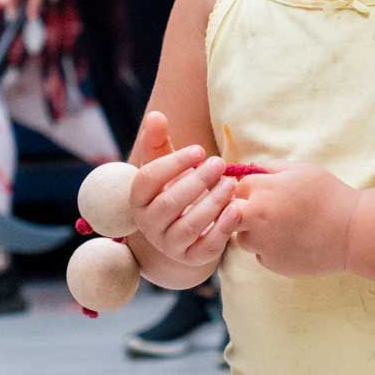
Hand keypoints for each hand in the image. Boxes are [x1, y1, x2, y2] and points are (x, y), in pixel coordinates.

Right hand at [130, 111, 240, 267]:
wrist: (184, 227)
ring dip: (212, 203)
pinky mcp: (191, 258)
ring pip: (189, 226)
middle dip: (197, 181)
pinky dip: (222, 229)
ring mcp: (169, 245)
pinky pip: (206, 248)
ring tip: (230, 183)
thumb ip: (159, 141)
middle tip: (219, 163)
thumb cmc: (174, 186)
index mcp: (138, 199)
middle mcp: (149, 225)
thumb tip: (156, 116)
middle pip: (170, 204)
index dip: (173, 163)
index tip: (199, 149)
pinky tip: (236, 209)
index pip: (148, 179)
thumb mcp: (165, 164)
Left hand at [235, 163, 359, 277]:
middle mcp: (257, 218)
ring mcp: (263, 244)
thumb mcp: (301, 169)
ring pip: (243, 237)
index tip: (259, 189)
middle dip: (241, 209)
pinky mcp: (272, 263)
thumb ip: (272, 168)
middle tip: (263, 208)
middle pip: (230, 214)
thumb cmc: (328, 194)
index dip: (247, 186)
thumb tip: (252, 169)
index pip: (236, 186)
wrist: (350, 232)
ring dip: (253, 231)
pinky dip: (270, 248)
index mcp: (264, 191)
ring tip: (281, 225)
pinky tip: (292, 240)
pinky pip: (260, 254)